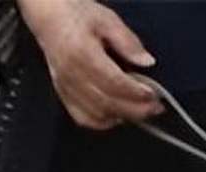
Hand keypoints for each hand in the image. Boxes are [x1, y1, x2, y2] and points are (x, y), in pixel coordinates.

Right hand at [15, 0, 160, 130]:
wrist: (49, 17)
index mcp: (82, 54)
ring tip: (140, 110)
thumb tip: (147, 62)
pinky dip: (103, 122)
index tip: (154, 95)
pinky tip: (117, 115)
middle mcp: (72, 75)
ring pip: (97, 115)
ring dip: (122, 117)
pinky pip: (82, 118)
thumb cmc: (77, 15)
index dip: (136, 93)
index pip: (114, 82)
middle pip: (107, 103)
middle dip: (136, 109)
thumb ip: (127, 42)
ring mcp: (65, 88)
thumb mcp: (107, 19)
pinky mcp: (62, 94)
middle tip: (156, 108)